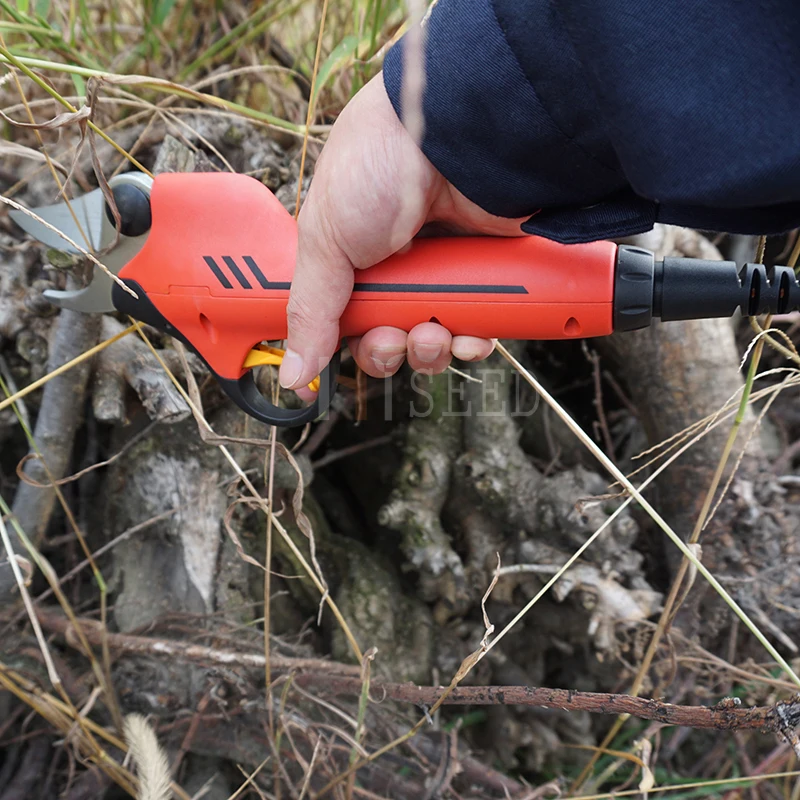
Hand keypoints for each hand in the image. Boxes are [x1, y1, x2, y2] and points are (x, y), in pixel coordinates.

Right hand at [279, 72, 527, 390]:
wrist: (461, 133)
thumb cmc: (382, 162)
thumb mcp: (325, 236)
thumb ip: (309, 310)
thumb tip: (292, 374)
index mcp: (349, 254)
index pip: (342, 319)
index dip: (345, 342)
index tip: (342, 351)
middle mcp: (394, 266)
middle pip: (387, 339)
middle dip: (388, 352)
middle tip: (393, 339)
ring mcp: (441, 272)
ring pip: (432, 343)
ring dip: (429, 351)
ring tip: (433, 332)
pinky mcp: (485, 277)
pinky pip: (477, 330)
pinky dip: (473, 341)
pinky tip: (471, 335)